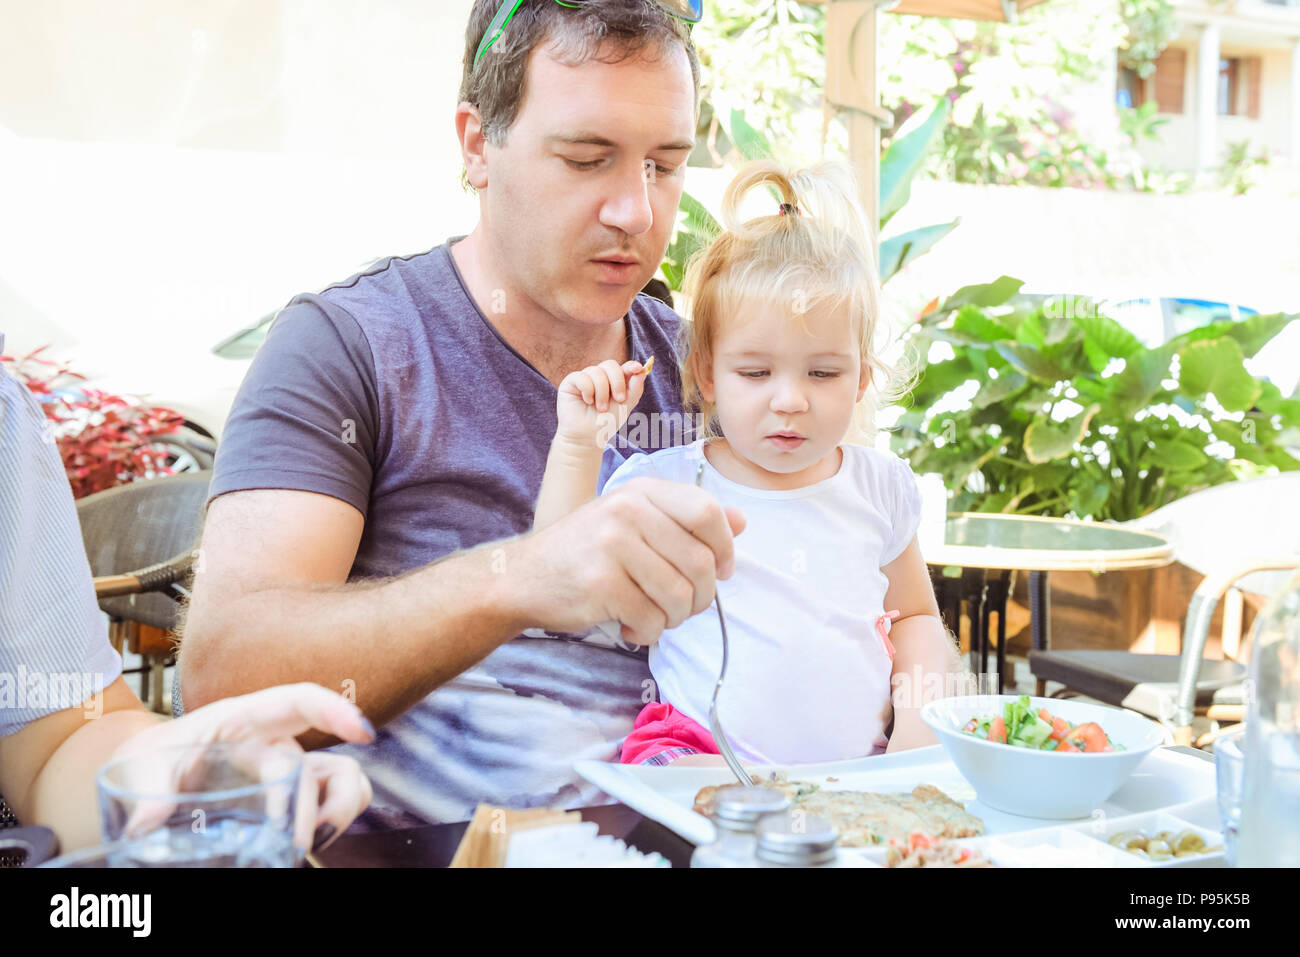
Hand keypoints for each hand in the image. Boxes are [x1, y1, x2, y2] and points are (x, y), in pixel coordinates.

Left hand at [109, 683, 374, 853]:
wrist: (147, 778)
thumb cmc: (151, 760)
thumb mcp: (140, 767)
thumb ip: (149, 789)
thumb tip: (149, 822)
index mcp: (243, 720)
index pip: (298, 702)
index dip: (333, 710)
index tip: (362, 733)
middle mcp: (275, 741)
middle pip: (313, 764)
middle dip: (310, 804)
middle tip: (294, 842)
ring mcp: (288, 770)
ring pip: (343, 777)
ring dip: (341, 808)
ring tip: (314, 840)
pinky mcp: (290, 797)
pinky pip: (333, 799)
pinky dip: (336, 818)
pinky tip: (314, 841)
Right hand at [510, 477, 745, 644]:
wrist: (521, 577)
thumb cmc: (585, 552)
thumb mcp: (634, 522)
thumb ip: (686, 520)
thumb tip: (742, 521)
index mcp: (641, 491)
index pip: (707, 512)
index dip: (725, 547)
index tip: (722, 571)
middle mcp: (628, 511)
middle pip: (700, 561)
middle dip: (701, 597)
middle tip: (683, 608)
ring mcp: (613, 545)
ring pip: (680, 595)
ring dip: (675, 619)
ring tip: (656, 618)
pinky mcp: (601, 583)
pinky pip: (651, 619)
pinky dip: (648, 633)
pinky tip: (631, 628)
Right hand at [555, 358, 651, 452]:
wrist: (587, 437)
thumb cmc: (606, 423)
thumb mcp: (626, 406)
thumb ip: (635, 388)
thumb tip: (641, 369)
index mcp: (613, 381)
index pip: (623, 367)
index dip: (631, 366)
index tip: (638, 368)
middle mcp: (599, 377)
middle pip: (610, 365)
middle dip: (617, 382)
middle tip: (619, 399)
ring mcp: (584, 378)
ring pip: (596, 372)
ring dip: (602, 392)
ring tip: (601, 408)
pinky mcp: (571, 382)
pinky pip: (581, 377)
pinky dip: (587, 390)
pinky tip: (587, 401)